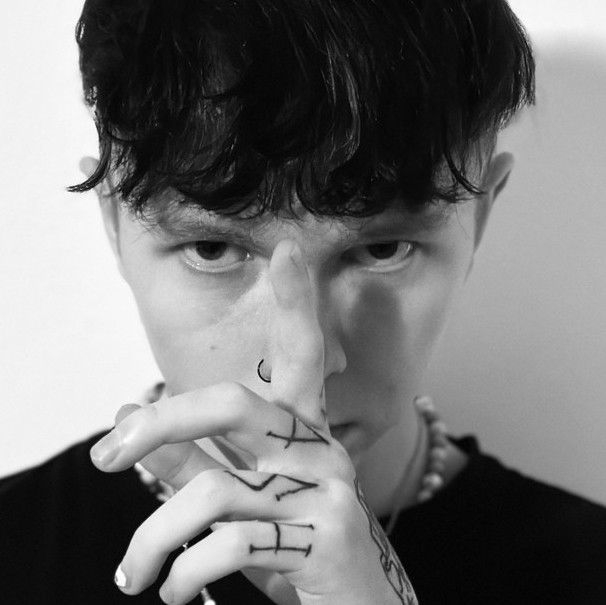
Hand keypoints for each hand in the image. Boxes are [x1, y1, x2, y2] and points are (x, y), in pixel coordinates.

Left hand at [91, 240, 417, 604]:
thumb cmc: (290, 549)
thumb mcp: (237, 503)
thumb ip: (188, 460)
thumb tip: (125, 413)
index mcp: (302, 431)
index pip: (301, 354)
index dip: (297, 302)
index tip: (285, 249)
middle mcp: (321, 449)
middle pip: (234, 405)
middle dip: (162, 423)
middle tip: (108, 454)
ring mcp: (329, 492)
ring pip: (215, 491)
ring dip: (155, 537)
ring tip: (136, 575)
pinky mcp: (327, 540)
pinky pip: (230, 544)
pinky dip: (184, 571)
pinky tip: (173, 590)